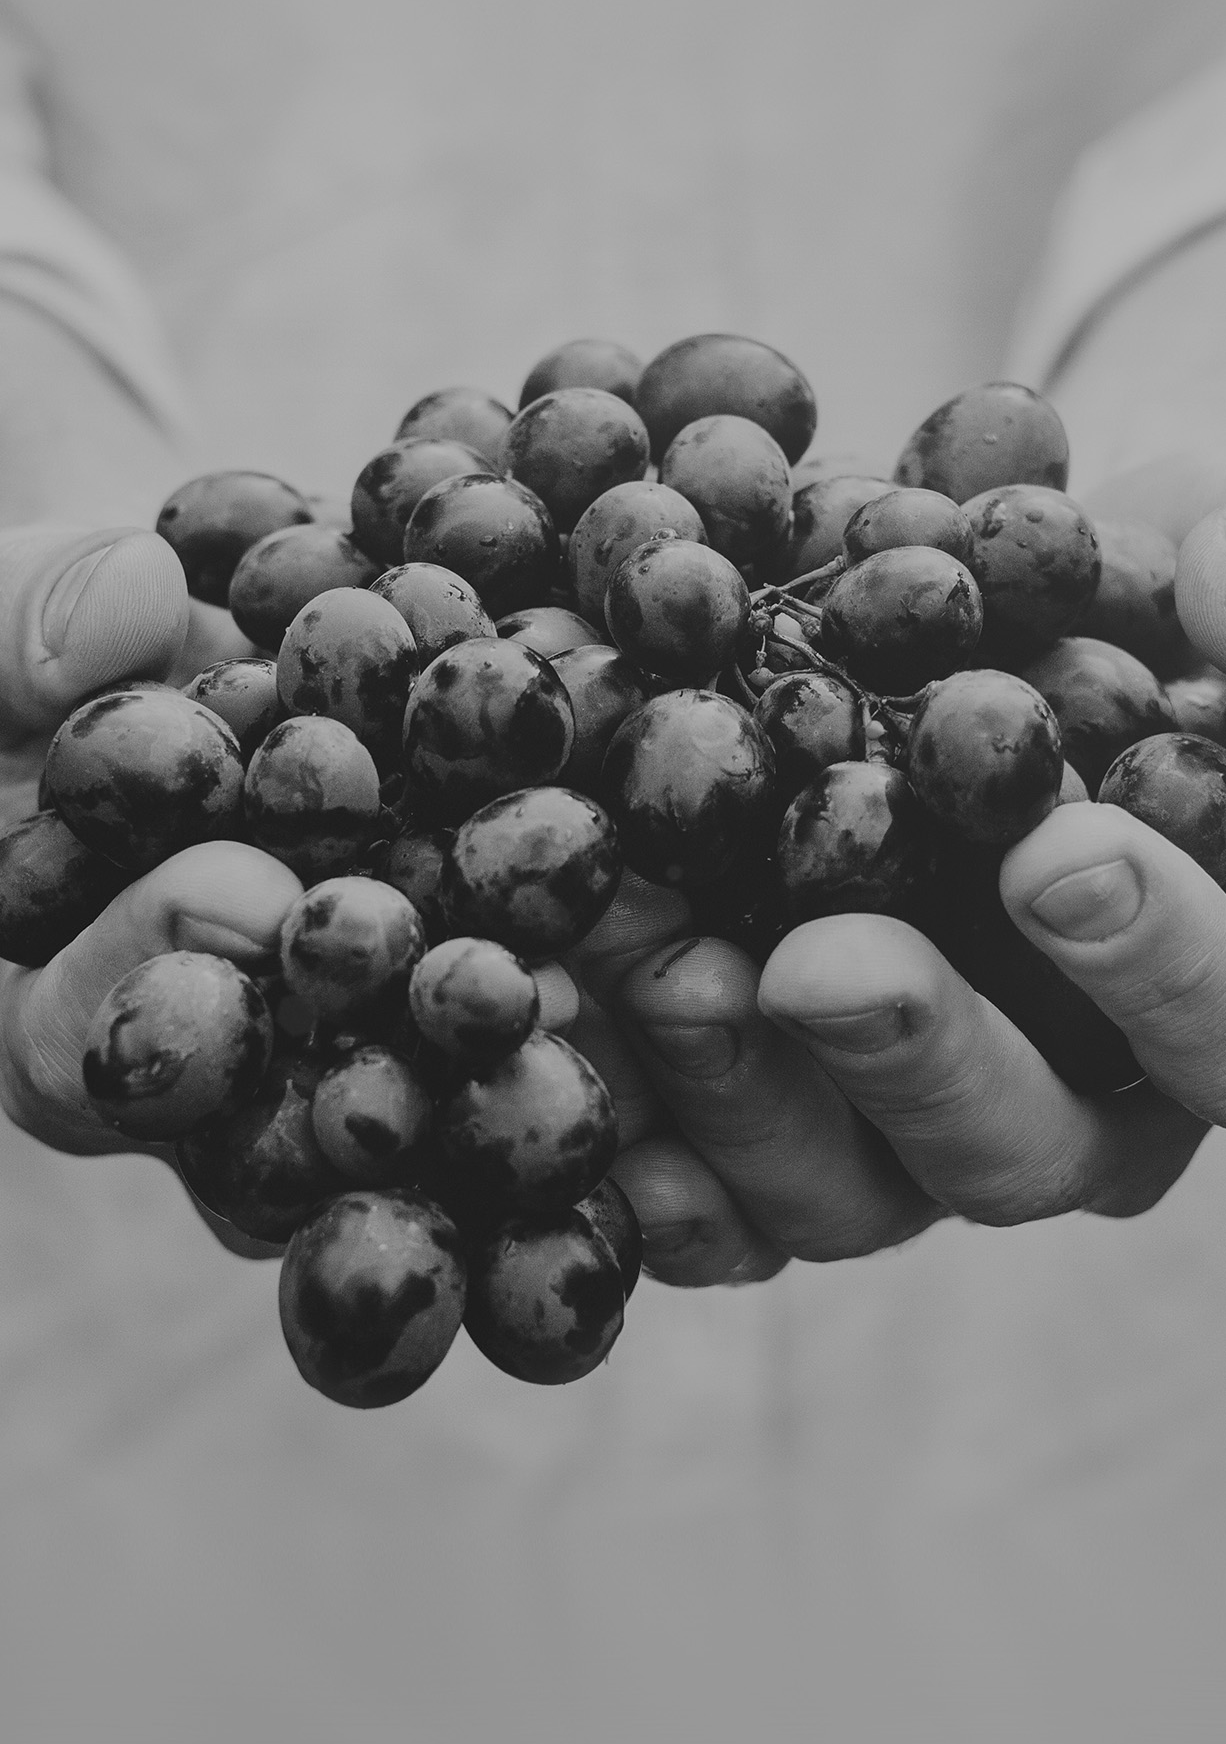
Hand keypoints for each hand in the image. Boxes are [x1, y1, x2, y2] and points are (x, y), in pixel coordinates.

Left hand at [581, 458, 1225, 1285]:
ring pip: (848, 1189)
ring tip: (658, 967)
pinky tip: (582, 1098)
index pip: (1220, 1021)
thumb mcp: (1194, 534)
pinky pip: (715, 1209)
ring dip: (743, 1093)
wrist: (952, 612)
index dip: (1156, 961)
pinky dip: (644, 1168)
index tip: (1052, 854)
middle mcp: (1071, 1104)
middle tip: (818, 966)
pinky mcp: (775, 1149)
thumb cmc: (1115, 583)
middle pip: (1019, 1142)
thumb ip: (1225, 569)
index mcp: (1202, 991)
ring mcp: (910, 1143)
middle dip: (917, 1054)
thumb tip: (1216, 597)